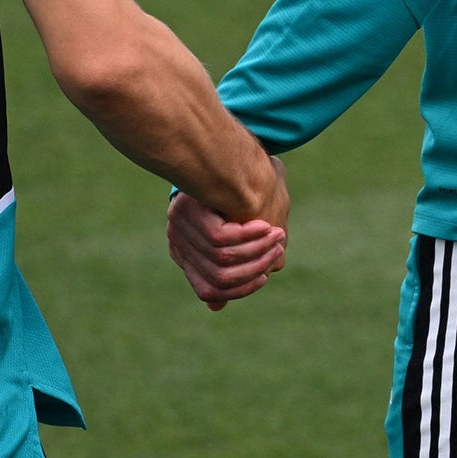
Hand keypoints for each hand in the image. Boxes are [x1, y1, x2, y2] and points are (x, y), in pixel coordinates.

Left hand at [167, 159, 288, 310]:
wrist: (227, 150)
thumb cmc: (242, 185)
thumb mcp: (243, 227)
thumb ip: (232, 264)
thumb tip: (215, 307)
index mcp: (184, 250)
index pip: (209, 290)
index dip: (242, 287)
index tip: (267, 273)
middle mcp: (178, 241)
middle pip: (219, 279)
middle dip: (254, 268)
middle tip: (278, 250)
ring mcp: (180, 227)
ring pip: (223, 260)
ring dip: (255, 251)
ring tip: (276, 236)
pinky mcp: (188, 212)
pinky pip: (222, 240)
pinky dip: (247, 237)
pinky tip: (265, 226)